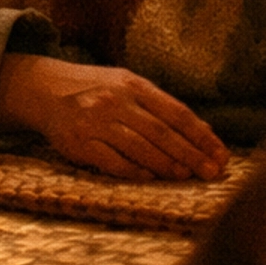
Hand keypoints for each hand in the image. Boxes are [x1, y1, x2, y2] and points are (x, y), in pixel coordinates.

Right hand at [0, 53, 228, 181]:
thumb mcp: (127, 86)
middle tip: (212, 173)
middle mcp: (116, 100)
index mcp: (133, 85)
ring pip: (139, 147)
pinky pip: (111, 161)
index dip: (200, 135)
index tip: (220, 154)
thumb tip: (202, 132)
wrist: (44, 88)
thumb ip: (160, 107)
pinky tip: (150, 180)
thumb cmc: (95, 89)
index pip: (175, 111)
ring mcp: (96, 121)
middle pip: (161, 132)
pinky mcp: (79, 142)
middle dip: (190, 154)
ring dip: (166, 165)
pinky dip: (133, 172)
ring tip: (186, 176)